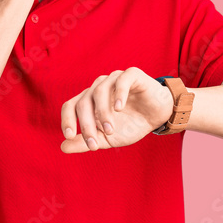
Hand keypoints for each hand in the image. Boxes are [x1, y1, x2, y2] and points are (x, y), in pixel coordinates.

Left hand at [60, 68, 174, 152]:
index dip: (67, 120)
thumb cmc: (131, 125)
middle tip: (95, 142)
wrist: (159, 117)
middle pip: (83, 102)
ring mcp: (114, 79)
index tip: (69, 135)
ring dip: (102, 113)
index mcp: (89, 100)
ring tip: (110, 130)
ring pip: (99, 91)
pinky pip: (121, 81)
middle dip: (87, 125)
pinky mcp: (132, 75)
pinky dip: (118, 94)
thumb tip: (63, 147)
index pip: (70, 106)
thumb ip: (86, 142)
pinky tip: (119, 108)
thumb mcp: (108, 139)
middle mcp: (98, 87)